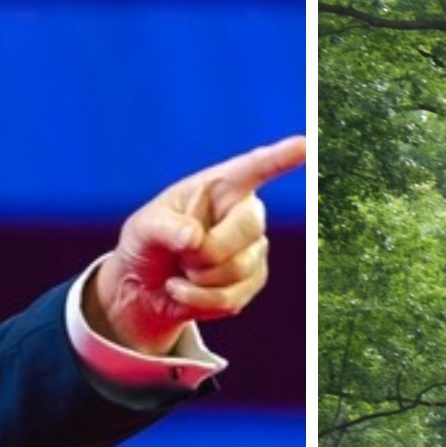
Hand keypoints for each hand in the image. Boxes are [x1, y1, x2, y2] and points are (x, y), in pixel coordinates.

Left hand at [90, 136, 307, 353]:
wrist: (146, 287)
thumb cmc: (146, 245)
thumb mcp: (141, 229)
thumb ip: (163, 228)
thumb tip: (195, 238)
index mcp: (220, 186)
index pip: (254, 169)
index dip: (281, 158)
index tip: (304, 145)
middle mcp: (244, 213)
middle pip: (249, 226)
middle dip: (208, 249)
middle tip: (181, 254)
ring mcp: (254, 248)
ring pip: (237, 269)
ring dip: (196, 278)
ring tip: (181, 270)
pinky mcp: (253, 281)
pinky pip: (231, 298)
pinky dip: (197, 301)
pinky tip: (182, 290)